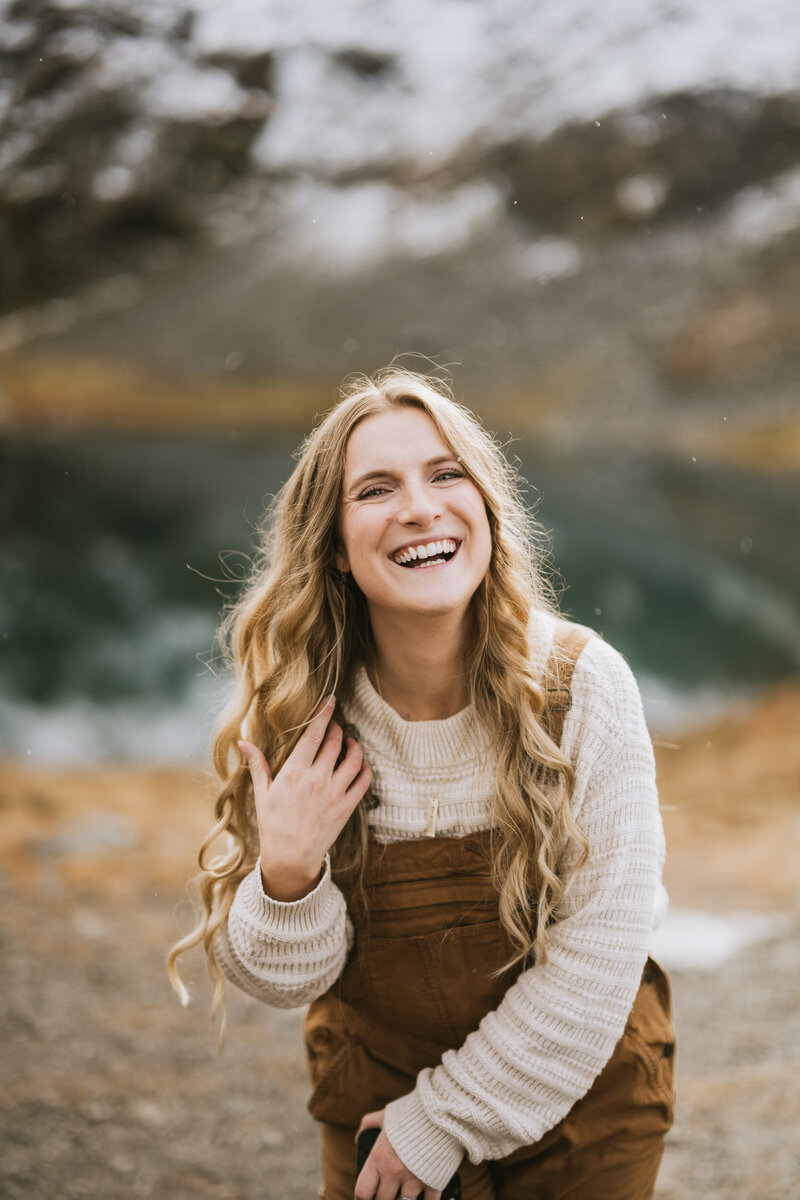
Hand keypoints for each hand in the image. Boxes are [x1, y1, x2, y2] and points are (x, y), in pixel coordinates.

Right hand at [238, 695, 371, 900]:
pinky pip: (365, 780)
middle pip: (336, 741)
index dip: (324, 714)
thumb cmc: (273, 825)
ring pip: (355, 758)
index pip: (314, 734)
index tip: (331, 700)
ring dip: (355, 745)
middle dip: (337, 728)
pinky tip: (359, 764)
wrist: (291, 858)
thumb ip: (257, 765)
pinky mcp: (348, 807)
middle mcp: (317, 779)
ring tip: (350, 742)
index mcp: (294, 773)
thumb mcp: (262, 794)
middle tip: (334, 725)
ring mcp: (335, 793)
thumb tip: (243, 742)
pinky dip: (365, 768)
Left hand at [355, 1109, 440, 1199]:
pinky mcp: (434, 1181)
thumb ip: (368, 1124)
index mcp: (378, 1157)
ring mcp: (415, 1179)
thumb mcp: (385, 1115)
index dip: (363, 1198)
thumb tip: (358, 1137)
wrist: (442, 1109)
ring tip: (404, 1192)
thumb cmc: (412, 1112)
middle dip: (384, 1197)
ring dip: (403, 1199)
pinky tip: (425, 1196)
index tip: (368, 1196)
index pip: (362, 1192)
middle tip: (388, 1191)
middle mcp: (394, 1172)